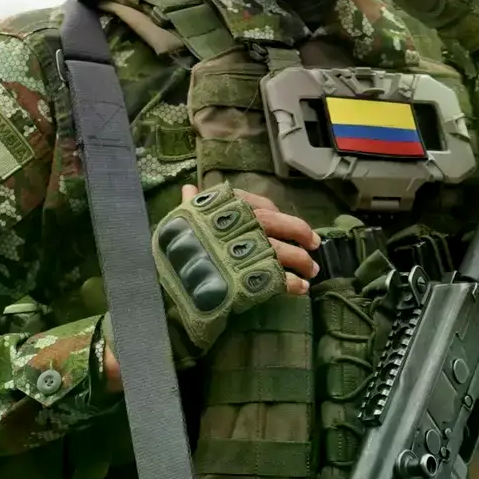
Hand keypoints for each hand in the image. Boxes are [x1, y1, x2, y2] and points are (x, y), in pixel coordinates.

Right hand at [150, 184, 320, 355]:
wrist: (163, 276)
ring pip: (284, 252)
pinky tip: (299, 289)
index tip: (292, 225)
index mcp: (228, 208)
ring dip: (302, 263)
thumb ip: (192, 204)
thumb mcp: (182, 221)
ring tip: (311, 274)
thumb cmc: (173, 246)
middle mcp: (242, 224)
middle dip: (302, 235)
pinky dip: (291, 283)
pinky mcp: (251, 275)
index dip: (282, 215)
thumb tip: (189, 188)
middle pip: (281, 225)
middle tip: (315, 247)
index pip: (263, 205)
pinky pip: (278, 277)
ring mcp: (248, 250)